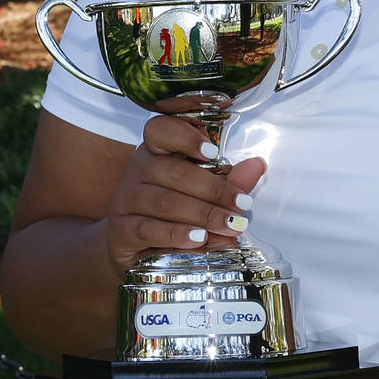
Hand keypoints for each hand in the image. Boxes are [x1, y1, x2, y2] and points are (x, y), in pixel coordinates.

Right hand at [102, 115, 265, 268]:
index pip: (160, 130)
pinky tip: (199, 238)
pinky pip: (148, 230)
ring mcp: (126, 200)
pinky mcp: (121, 230)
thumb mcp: (202, 194)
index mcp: (156, 151)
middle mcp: (137, 170)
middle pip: (173, 172)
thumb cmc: (173, 214)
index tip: (214, 152)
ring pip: (164, 202)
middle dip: (213, 190)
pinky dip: (176, 234)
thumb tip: (257, 166)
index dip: (185, 137)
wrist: (135, 248)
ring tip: (229, 226)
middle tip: (242, 206)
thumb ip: (229, 180)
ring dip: (202, 215)